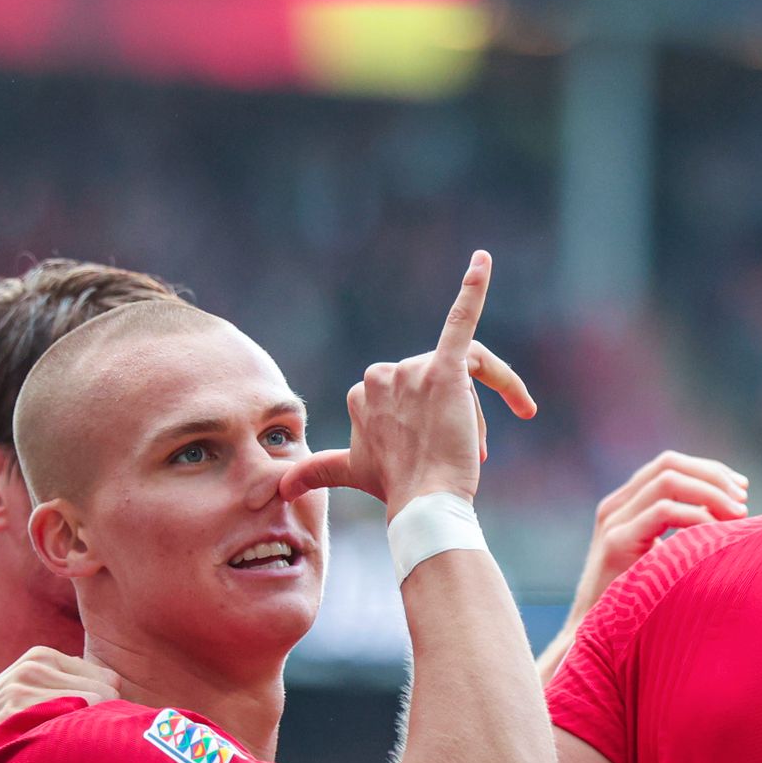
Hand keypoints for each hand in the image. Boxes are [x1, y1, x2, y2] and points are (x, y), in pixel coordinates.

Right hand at [0, 648, 120, 762]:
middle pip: (109, 694)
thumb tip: (114, 687)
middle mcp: (36, 667)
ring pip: (95, 711)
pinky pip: (73, 727)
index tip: (85, 729)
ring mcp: (26, 689)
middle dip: (99, 721)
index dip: (104, 709)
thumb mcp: (22, 693)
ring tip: (56, 752)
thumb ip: (64, 685)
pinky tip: (48, 758)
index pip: (108, 679)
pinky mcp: (17, 714)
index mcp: (41, 657)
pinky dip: (71, 746)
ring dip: (86, 736)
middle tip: (73, 745)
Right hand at [281, 251, 536, 513]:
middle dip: (462, 416)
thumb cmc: (395, 488)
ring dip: (476, 412)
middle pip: (439, 382)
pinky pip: (460, 322)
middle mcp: (381, 375)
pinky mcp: (443, 371)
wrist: (423, 502)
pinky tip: (483, 260)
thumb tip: (278, 486)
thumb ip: (318, 470)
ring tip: (479, 449)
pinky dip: (473, 289)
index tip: (449, 456)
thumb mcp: (353, 471)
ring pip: (462, 375)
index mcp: (363, 390)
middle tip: (471, 455)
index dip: (435, 423)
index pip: (414, 391)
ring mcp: (410, 371)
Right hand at [567, 452, 748, 626]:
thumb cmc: (637, 608)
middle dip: (713, 476)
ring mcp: (613, 523)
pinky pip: (662, 512)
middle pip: (669, 463)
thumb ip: (683, 537)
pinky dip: (697, 517)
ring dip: (710, 493)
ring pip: (668, 480)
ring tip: (739, 515)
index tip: (742, 490)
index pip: (670, 465)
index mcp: (626, 507)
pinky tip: (717, 533)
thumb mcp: (661, 561)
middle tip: (743, 500)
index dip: (710, 471)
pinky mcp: (615, 544)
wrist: (594, 641)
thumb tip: (733, 523)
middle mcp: (616, 507)